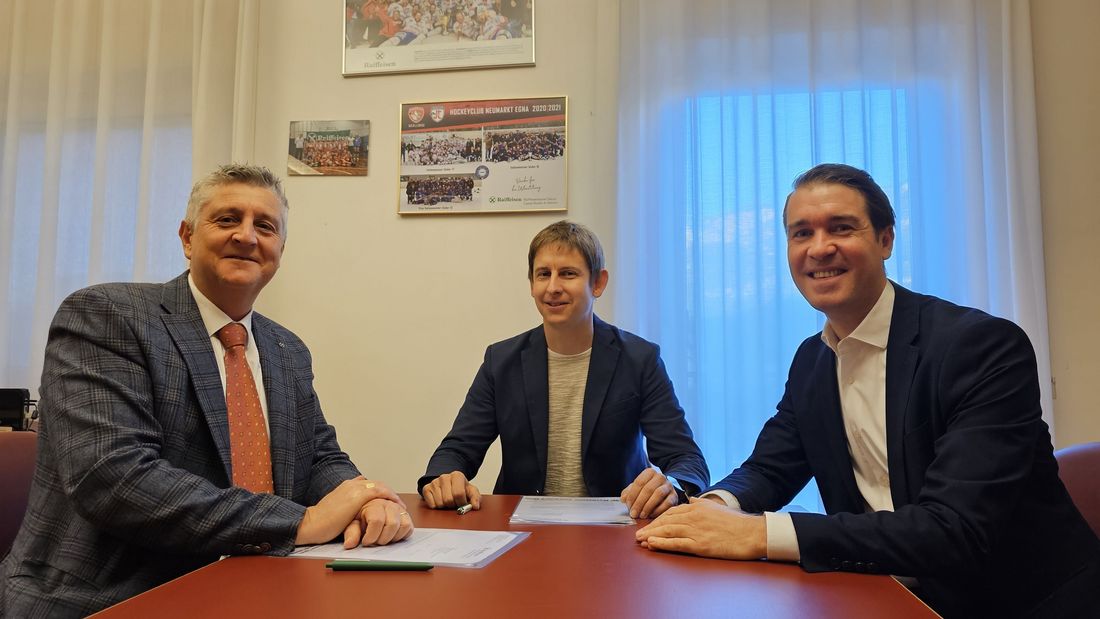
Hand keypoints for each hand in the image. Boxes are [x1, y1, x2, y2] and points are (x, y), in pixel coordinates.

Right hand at [295, 476, 403, 544]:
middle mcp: (351, 484)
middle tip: (398, 504)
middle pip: (377, 484)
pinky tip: (396, 506)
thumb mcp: (336, 510)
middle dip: (388, 493)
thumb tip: (357, 509)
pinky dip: (390, 497)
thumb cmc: (321, 523)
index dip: (380, 492)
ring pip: (380, 487)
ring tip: (400, 506)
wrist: (310, 524)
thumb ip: (346, 506)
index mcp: (346, 486)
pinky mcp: (358, 496)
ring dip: (391, 495)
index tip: (387, 501)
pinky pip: (380, 492)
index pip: (368, 484)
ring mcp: (355, 488)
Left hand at [342, 498, 413, 547]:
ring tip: (382, 538)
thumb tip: (349, 544)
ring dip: (393, 537)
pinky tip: (390, 536)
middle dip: (383, 538)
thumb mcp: (349, 524)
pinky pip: (409, 527)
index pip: (377, 521)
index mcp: (373, 502)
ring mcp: (398, 509)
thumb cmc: (356, 518)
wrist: (363, 513)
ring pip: (404, 525)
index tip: (366, 542)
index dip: (371, 536)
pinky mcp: (405, 515)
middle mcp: (388, 503)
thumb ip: (351, 532)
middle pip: (393, 524)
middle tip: (375, 541)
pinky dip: (401, 535)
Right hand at [421, 471, 480, 509]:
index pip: (459, 494)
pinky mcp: (426, 488)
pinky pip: (431, 505)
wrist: (449, 484)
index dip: (461, 502)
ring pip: (440, 503)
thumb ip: (475, 498)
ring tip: (447, 501)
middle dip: (453, 505)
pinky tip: (440, 500)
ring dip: (445, 506)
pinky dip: (436, 506)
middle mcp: (444, 477)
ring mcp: (434, 482)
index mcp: (457, 475)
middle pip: (448, 500)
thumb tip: (475, 506)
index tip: (462, 503)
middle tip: (455, 502)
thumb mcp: (471, 491)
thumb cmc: (461, 488)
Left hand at [620, 468, 677, 518]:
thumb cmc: (648, 491)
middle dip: (639, 503)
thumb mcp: (637, 489)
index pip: (639, 482)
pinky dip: (658, 510)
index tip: (628, 505)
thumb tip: (623, 499)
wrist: (665, 492)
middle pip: (648, 489)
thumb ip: (628, 493)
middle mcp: (660, 477)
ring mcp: (669, 486)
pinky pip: (667, 503)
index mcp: (649, 472)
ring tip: (641, 515)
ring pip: (658, 494)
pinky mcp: (674, 496)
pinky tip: (651, 515)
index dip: (632, 495)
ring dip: (648, 506)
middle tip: (634, 513)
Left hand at [634, 497, 766, 559]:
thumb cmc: (736, 522)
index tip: (649, 525)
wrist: (752, 533)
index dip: (658, 519)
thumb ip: (701, 503)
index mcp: (697, 508)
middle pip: (666, 521)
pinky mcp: (700, 544)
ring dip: (651, 535)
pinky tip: (652, 544)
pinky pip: (676, 543)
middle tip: (638, 534)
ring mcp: (696, 531)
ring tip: (640, 540)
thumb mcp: (716, 507)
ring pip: (668, 531)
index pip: (671, 512)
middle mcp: (693, 517)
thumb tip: (690, 499)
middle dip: (650, 527)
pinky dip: (662, 543)